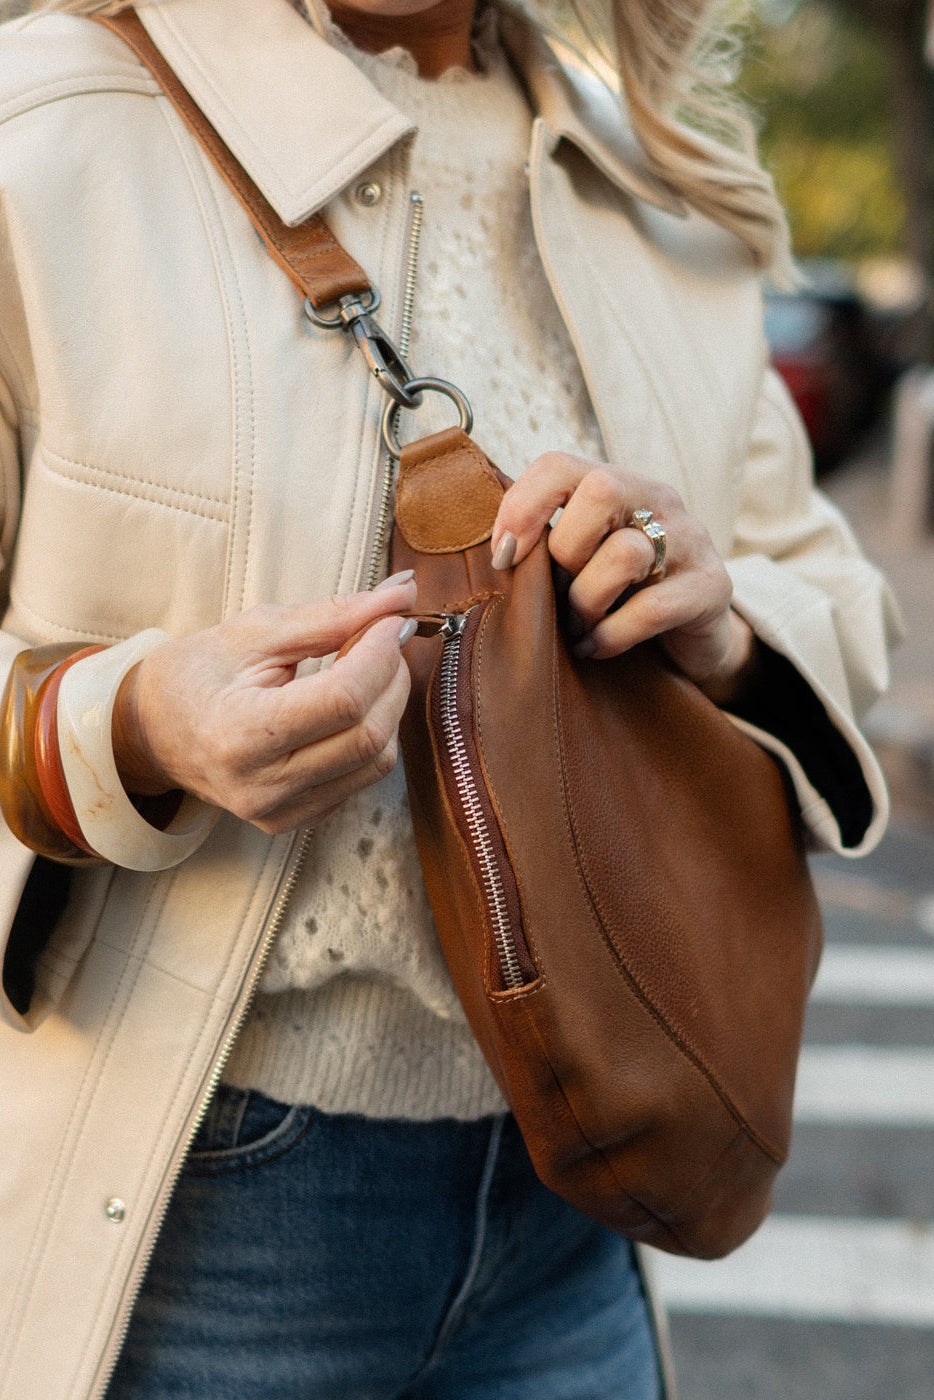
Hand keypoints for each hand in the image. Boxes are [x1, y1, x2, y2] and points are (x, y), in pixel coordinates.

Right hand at [111, 574, 417, 832]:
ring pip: (377, 761)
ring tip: (365, 665)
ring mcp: (281, 811)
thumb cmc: (197, 674)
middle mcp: (263, 786)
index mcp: (241, 734)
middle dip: (391, 676)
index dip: (379, 653)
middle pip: (369, 734)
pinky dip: (371, 733)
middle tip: (382, 635)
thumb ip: (331, 616)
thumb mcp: (255, 631)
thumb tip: (398, 597)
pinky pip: (362, 778)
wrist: (152, 731)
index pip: (343, 699)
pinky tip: (350, 704)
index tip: (388, 617)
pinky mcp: (298, 820)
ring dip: (388, 705)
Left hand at [489, 454, 757, 703]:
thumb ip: (544, 548)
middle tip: (559, 596)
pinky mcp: (712, 587)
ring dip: (587, 602)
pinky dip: (611, 635)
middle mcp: (658, 501)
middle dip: (565, 552)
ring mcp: (691, 541)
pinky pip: (651, 608)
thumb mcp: (580, 563)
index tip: (503, 557)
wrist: (692, 643)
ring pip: (625, 553)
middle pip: (600, 492)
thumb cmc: (619, 598)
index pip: (560, 464)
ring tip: (578, 628)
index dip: (522, 506)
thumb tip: (490, 559)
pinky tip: (597, 646)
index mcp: (618, 486)